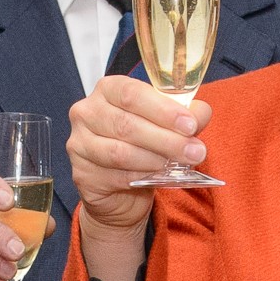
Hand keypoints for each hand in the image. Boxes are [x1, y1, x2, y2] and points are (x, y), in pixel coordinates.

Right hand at [63, 71, 203, 280]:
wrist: (120, 190)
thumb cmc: (143, 146)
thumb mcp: (167, 125)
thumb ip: (185, 115)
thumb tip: (200, 113)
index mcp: (108, 90)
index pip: (132, 93)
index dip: (163, 109)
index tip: (190, 124)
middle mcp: (87, 112)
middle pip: (127, 124)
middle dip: (166, 139)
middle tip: (195, 151)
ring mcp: (79, 143)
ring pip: (121, 152)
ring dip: (155, 159)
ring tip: (180, 164)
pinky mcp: (81, 173)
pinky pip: (115, 176)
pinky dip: (141, 177)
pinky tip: (158, 177)